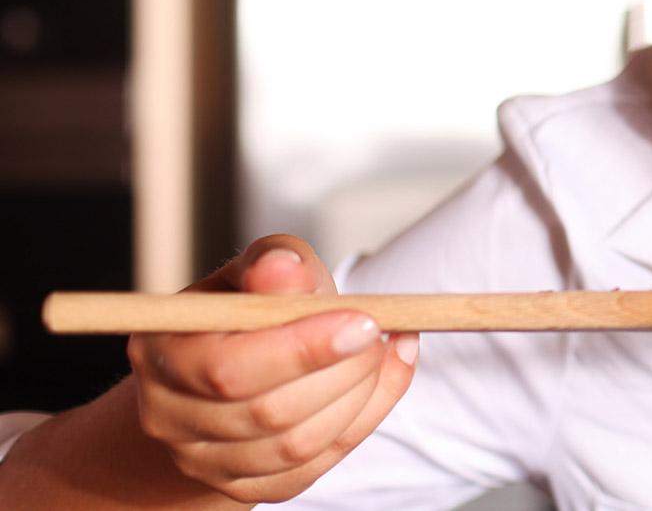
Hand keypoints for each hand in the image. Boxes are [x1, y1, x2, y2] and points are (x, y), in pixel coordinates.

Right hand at [125, 235, 418, 503]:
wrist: (227, 369)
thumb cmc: (244, 311)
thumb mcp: (256, 274)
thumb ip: (274, 265)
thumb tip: (282, 268)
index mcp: (163, 354)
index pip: (230, 370)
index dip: (304, 350)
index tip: (364, 322)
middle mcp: (170, 416)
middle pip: (269, 413)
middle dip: (344, 371)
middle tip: (379, 332)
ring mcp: (203, 461)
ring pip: (298, 446)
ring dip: (360, 396)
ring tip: (385, 349)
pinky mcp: (244, 487)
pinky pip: (316, 466)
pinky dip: (365, 419)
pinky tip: (386, 376)